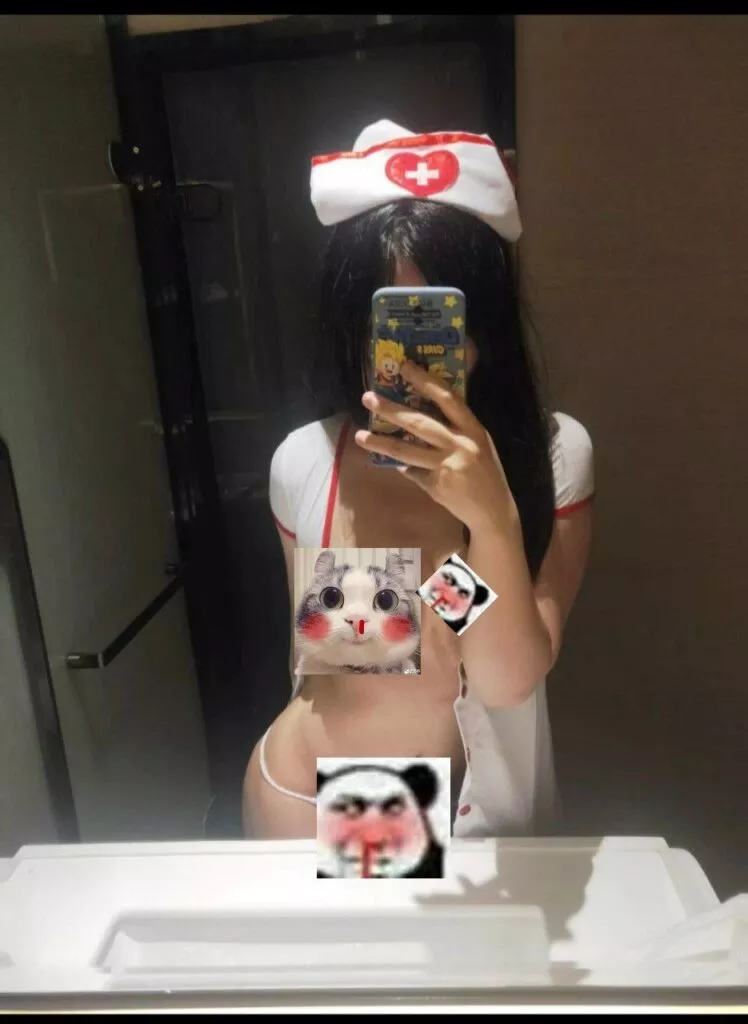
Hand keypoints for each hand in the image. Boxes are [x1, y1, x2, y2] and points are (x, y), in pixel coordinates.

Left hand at [355, 361, 517, 533]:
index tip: (405, 367)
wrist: (493, 509)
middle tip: (368, 398)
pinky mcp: (436, 485)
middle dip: (391, 409)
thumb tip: (420, 412)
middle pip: (419, 423)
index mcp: (474, 429)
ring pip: (406, 450)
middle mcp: (460, 445)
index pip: (448, 399)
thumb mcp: (478, 444)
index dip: (425, 381)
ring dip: (380, 442)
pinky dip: (400, 465)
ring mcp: (447, 466)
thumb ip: (456, 429)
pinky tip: (386, 461)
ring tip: (359, 436)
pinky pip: (411, 471)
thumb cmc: (484, 471)